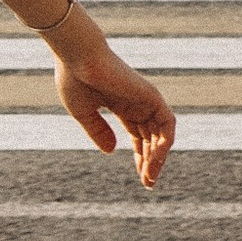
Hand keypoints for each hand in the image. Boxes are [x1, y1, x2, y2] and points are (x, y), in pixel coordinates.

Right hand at [52, 22, 174, 186]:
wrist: (77, 56)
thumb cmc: (74, 79)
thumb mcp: (83, 113)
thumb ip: (98, 132)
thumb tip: (112, 152)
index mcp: (121, 105)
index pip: (138, 135)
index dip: (140, 157)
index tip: (141, 178)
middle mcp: (137, 103)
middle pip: (152, 138)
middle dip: (151, 162)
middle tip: (147, 184)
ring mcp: (146, 100)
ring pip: (162, 135)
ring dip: (158, 158)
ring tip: (149, 179)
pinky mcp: (153, 97)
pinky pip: (167, 126)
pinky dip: (164, 145)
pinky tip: (153, 162)